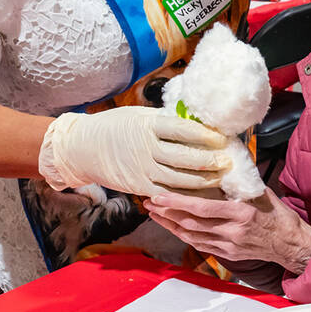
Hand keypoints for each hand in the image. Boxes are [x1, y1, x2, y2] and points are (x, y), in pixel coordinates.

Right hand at [38, 106, 229, 195]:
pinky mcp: (139, 187)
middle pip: (186, 157)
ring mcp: (142, 170)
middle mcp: (146, 148)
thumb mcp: (140, 115)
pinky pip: (167, 194)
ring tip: (221, 178)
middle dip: (211, 161)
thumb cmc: (115, 126)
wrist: (82, 148)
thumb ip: (166, 121)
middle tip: (229, 161)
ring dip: (204, 181)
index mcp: (148, 125)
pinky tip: (201, 195)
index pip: (184, 131)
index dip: (207, 136)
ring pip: (180, 179)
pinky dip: (186, 196)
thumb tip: (198, 124)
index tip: (223, 139)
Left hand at [146, 187, 310, 272]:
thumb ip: (240, 182)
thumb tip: (223, 162)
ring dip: (170, 225)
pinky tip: (174, 227)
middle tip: (149, 203)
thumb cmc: (279, 216)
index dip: (177, 203)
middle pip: (190, 224)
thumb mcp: (261, 193)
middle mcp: (231, 232)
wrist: (291, 244)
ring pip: (190, 236)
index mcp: (240, 214)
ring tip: (155, 214)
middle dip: (166, 213)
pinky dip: (183, 235)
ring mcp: (228, 245)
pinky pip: (199, 244)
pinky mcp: (227, 254)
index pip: (201, 208)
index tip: (159, 196)